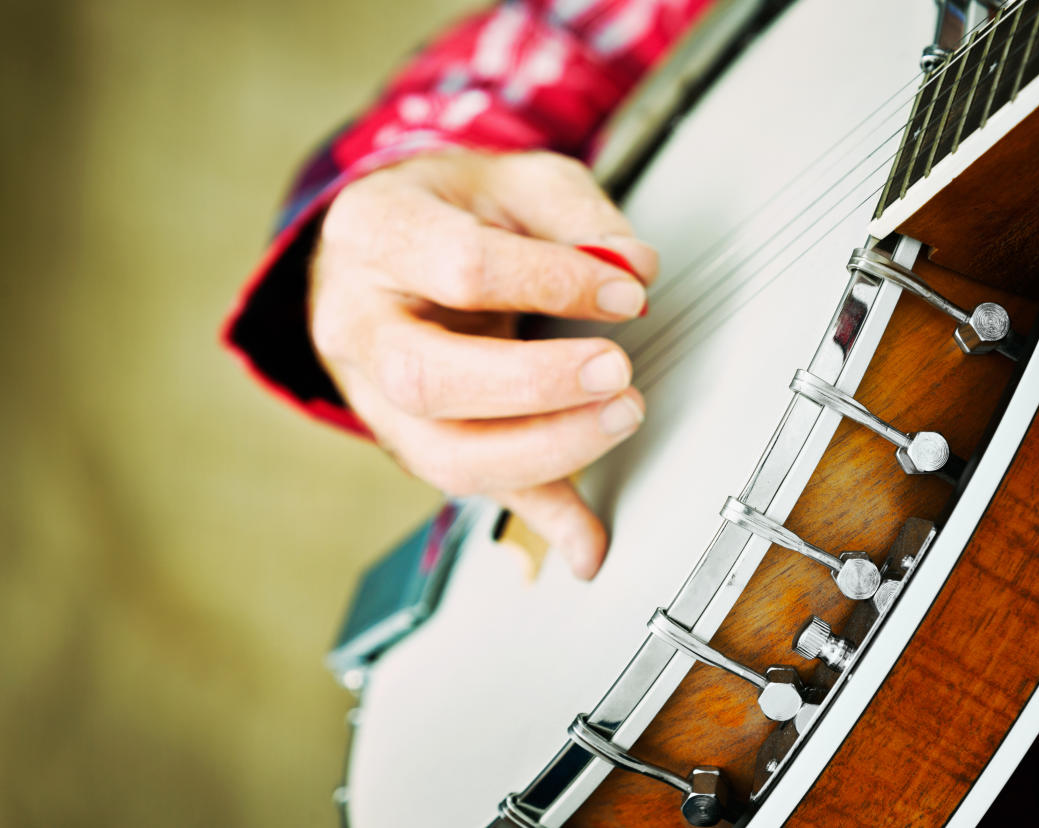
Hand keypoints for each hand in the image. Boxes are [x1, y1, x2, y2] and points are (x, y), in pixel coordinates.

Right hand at [310, 150, 658, 578]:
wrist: (388, 249)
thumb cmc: (450, 210)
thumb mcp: (511, 181)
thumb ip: (577, 215)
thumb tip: (635, 271)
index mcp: (373, 233)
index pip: (460, 268)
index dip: (552, 282)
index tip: (625, 291)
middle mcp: (354, 322)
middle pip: (427, 378)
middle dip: (535, 385)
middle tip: (616, 373)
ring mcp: (371, 395)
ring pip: (440, 454)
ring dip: (545, 450)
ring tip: (621, 418)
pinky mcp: (410, 442)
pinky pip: (472, 491)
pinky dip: (541, 516)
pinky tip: (590, 541)